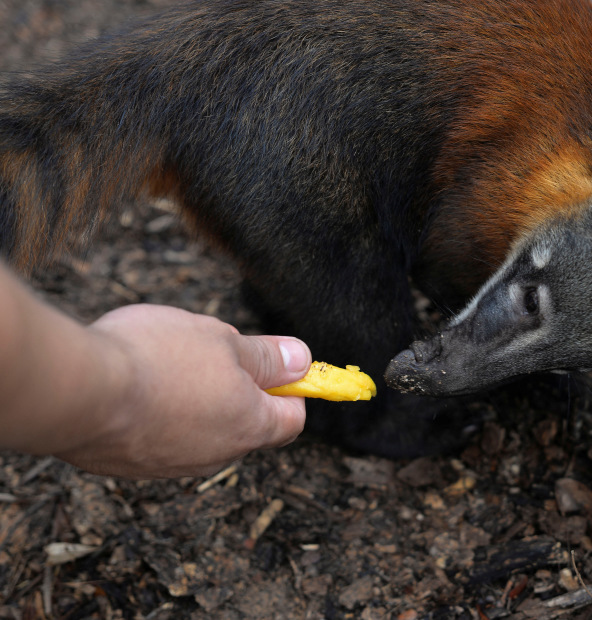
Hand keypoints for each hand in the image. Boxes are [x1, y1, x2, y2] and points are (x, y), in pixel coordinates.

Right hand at [59, 304, 309, 478]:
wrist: (76, 392)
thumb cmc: (156, 359)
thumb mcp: (223, 340)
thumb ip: (266, 356)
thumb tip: (302, 360)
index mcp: (249, 426)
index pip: (293, 419)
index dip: (292, 390)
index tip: (277, 365)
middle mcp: (215, 456)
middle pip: (245, 423)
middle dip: (237, 387)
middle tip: (210, 351)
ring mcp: (170, 466)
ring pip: (199, 429)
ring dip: (193, 399)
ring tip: (163, 363)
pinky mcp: (129, 466)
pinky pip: (158, 437)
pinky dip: (156, 413)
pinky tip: (133, 383)